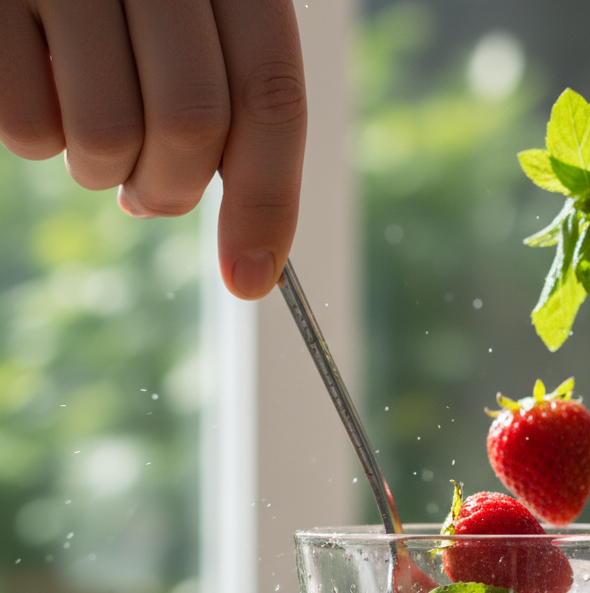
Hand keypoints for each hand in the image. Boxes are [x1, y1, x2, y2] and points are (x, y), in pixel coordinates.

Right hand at [0, 0, 305, 298]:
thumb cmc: (127, 0)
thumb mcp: (196, 24)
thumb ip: (230, 103)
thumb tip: (250, 258)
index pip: (270, 95)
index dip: (268, 202)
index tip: (251, 277)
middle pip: (191, 124)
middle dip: (173, 188)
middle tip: (149, 190)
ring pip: (108, 136)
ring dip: (104, 169)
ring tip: (90, 124)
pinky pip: (29, 127)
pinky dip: (39, 138)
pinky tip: (40, 85)